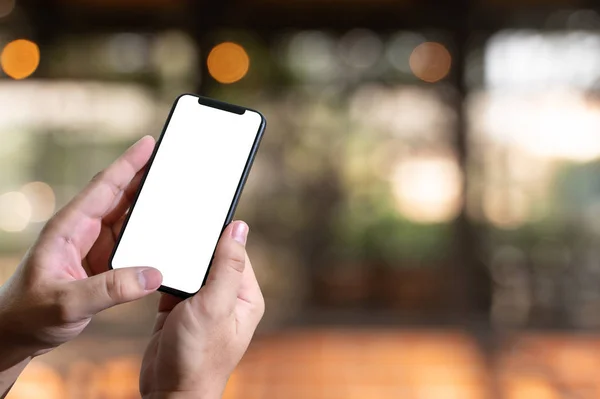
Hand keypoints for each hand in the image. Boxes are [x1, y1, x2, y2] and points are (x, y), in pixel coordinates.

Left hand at [0, 136, 162, 365]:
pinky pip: (130, 242)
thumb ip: (110, 289)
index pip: (103, 188)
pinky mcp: (102, 263)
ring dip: (150, 206)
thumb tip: (153, 275)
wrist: (15, 335)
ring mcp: (93, 247)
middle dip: (145, 177)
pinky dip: (149, 234)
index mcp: (68, 228)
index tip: (148, 143)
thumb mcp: (68, 302)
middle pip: (119, 196)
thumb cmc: (28, 314)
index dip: (127, 164)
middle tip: (172, 163)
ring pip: (127, 217)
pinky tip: (165, 232)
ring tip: (175, 192)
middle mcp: (82, 231)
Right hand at [140, 221, 264, 398]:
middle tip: (178, 223)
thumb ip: (227, 266)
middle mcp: (226, 297)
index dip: (220, 233)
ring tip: (164, 240)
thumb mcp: (216, 305)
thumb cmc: (199, 356)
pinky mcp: (179, 309)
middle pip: (212, 257)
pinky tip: (154, 262)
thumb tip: (239, 227)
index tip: (203, 212)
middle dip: (196, 245)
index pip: (236, 252)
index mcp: (245, 295)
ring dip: (179, 258)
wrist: (170, 392)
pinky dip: (165, 273)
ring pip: (192, 268)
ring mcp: (202, 304)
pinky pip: (174, 282)